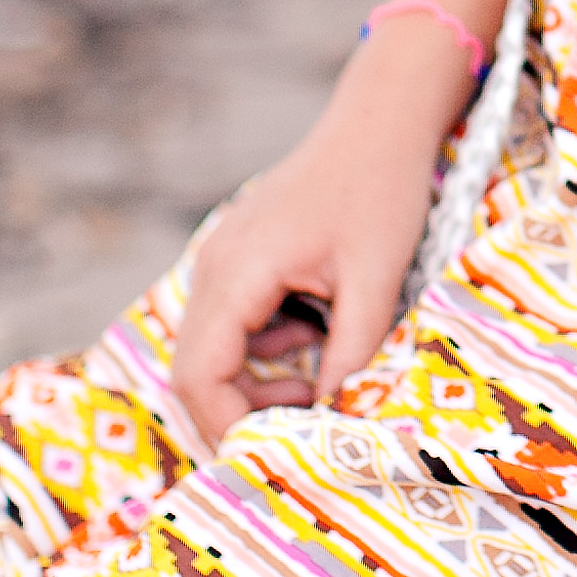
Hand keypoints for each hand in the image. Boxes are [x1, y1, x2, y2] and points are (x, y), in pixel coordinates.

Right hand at [171, 42, 460, 451]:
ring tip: (321, 373)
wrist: (380, 122)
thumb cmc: (381, 191)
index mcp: (238, 271)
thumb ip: (351, 354)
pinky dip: (267, 346)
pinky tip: (318, 328)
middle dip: (240, 412)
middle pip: (195, 370)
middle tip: (301, 433)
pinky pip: (234, 323)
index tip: (275, 454)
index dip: (228, 426)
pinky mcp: (240, 258)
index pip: (201, 375)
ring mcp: (222, 260)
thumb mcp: (376, 280)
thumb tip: (332, 422)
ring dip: (257, 379)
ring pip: (213, 350)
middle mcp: (214, 267)